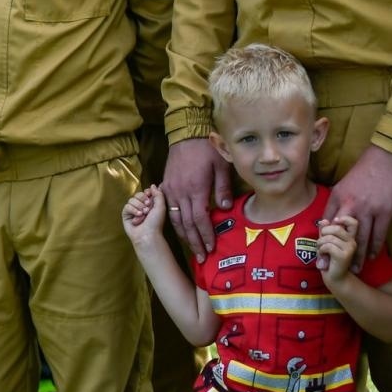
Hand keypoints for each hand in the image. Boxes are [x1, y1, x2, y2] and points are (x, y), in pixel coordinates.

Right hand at [122, 185, 168, 252]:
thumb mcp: (161, 207)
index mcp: (149, 203)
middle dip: (143, 201)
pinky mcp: (126, 214)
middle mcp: (141, 205)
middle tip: (147, 209)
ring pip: (132, 200)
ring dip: (138, 207)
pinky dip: (133, 211)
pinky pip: (127, 206)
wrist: (148, 234)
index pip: (145, 192)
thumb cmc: (156, 222)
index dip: (147, 193)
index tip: (150, 198)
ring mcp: (133, 210)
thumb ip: (158, 194)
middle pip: (138, 194)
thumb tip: (152, 185)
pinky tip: (137, 217)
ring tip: (143, 215)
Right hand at [162, 137, 232, 261]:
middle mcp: (180, 192)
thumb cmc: (207, 150)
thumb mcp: (221, 165)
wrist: (185, 134)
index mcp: (195, 189)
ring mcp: (170, 190)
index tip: (211, 248)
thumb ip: (223, 188)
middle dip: (195, 242)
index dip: (206, 235)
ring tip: (192, 248)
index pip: (200, 219)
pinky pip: (168, 209)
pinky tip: (181, 230)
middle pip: (186, 224)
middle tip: (202, 257)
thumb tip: (225, 209)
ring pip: (175, 219)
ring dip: (184, 235)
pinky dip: (174, 222)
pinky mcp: (165, 186)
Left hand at [316, 215, 359, 283]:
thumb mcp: (325, 241)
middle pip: (335, 227)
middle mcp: (353, 241)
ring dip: (320, 244)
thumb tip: (324, 220)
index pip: (352, 221)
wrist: (334, 277)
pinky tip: (323, 256)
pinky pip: (328, 246)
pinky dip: (321, 250)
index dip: (343, 219)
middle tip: (322, 244)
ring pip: (329, 237)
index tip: (334, 223)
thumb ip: (325, 231)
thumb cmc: (329, 258)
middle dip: (323, 234)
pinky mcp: (344, 255)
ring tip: (322, 251)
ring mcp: (350, 248)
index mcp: (350, 236)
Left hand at [322, 145, 391, 266]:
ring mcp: (368, 209)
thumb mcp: (344, 183)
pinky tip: (371, 257)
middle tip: (328, 269)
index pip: (325, 221)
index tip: (317, 254)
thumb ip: (338, 201)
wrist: (388, 158)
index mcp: (338, 196)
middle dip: (333, 252)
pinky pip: (379, 234)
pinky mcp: (385, 212)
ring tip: (353, 270)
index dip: (321, 239)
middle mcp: (350, 204)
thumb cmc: (365, 170)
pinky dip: (374, 247)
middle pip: (340, 234)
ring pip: (360, 238)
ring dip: (356, 256)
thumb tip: (330, 218)